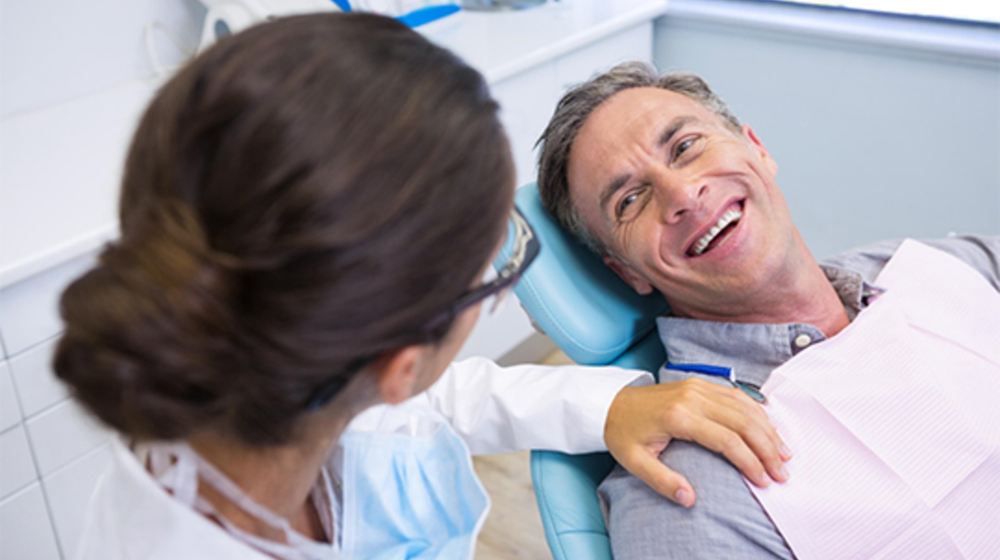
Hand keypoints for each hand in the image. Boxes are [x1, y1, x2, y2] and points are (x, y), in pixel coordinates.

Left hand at [604, 378, 791, 507]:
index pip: (726, 440)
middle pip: (742, 422)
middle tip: (783, 472)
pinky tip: (769, 427)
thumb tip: (689, 499)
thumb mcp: (634, 462)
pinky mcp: (700, 383)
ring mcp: (698, 387)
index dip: (749, 461)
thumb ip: (662, 481)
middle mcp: (692, 398)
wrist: (610, 403)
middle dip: (767, 448)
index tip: (764, 481)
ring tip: (784, 453)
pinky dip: (757, 411)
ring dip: (767, 430)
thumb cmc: (624, 434)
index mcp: (678, 417)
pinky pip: (736, 395)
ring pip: (744, 406)